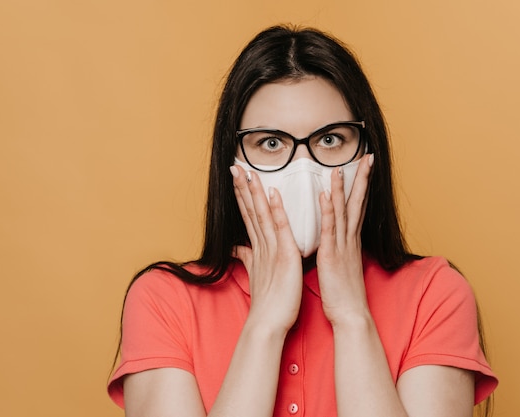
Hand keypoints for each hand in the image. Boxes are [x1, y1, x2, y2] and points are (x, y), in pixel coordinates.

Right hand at [230, 165, 302, 333]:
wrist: (269, 324)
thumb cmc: (268, 302)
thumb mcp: (256, 274)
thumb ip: (248, 257)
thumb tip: (238, 248)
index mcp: (258, 248)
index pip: (249, 216)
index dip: (242, 196)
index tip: (238, 177)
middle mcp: (261, 246)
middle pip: (250, 211)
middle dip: (242, 188)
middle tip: (235, 166)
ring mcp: (271, 250)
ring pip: (261, 215)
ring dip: (255, 193)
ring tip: (248, 173)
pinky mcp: (284, 256)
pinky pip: (280, 229)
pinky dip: (276, 211)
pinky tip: (272, 194)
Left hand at [316, 154, 373, 325]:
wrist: (350, 315)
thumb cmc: (343, 293)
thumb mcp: (340, 266)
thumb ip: (337, 249)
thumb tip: (333, 241)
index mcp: (350, 241)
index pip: (357, 207)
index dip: (361, 186)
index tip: (365, 167)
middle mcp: (349, 240)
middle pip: (357, 203)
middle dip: (362, 179)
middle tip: (367, 157)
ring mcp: (342, 247)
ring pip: (342, 211)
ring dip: (341, 188)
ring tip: (340, 167)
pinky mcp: (332, 256)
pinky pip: (330, 229)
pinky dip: (328, 210)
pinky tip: (325, 194)